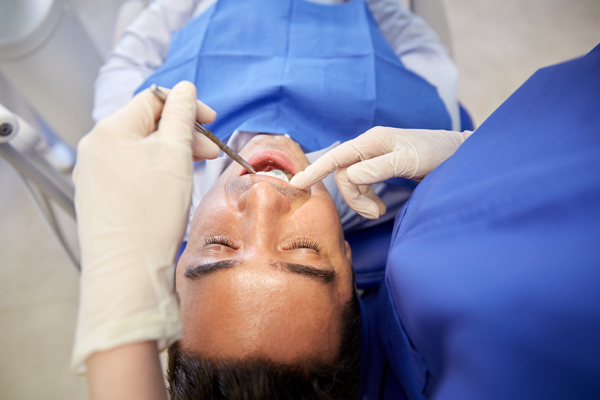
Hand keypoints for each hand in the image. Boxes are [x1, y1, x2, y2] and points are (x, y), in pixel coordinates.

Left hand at [71, 81, 216, 373]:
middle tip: (210, 153)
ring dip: (171, 154)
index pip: (154, 99)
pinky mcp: (100, 197)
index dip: (187, 107)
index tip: (212, 122)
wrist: (127, 270)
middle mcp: (95, 147)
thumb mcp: (175, 154)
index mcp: (110, 129)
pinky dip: (155, 173)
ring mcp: (94, 174)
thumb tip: (185, 88)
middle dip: (183, 134)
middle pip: (147, 125)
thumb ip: (181, 115)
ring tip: (193, 172)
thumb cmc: (152, 213)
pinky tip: (171, 190)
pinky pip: (131, 172)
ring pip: (141, 150)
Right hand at [290, 127, 471, 218]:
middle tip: (375, 214)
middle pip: (344, 174)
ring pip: (352, 181)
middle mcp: (370, 146)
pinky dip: (367, 197)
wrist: (457, 153)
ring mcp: (374, 156)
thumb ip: (379, 168)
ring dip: (361, 200)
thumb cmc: (437, 153)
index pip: (337, 157)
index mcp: (373, 141)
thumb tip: (351, 176)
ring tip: (379, 212)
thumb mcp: (409, 161)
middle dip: (354, 198)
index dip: (315, 171)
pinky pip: (362, 183)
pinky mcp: (380, 166)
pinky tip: (379, 206)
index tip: (295, 185)